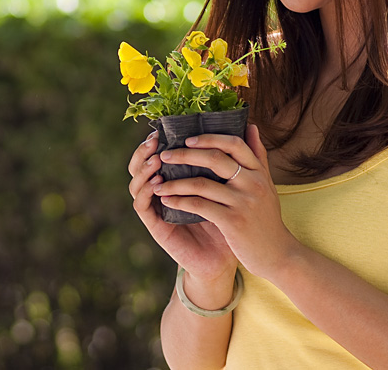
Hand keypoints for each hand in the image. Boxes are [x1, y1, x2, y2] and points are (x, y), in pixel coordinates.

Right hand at [128, 129, 237, 281]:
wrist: (224, 260)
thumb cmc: (228, 223)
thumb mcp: (231, 187)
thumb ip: (235, 159)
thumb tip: (251, 126)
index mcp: (174, 181)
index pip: (154, 155)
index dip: (154, 142)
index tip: (162, 129)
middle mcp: (162, 192)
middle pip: (140, 166)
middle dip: (143, 151)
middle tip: (154, 140)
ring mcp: (157, 209)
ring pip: (136, 183)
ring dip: (142, 169)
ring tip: (155, 159)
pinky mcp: (156, 226)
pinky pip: (143, 206)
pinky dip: (145, 193)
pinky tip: (156, 184)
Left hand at [150, 124, 300, 280]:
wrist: (279, 255)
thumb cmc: (267, 218)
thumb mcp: (267, 184)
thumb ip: (258, 156)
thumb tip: (251, 125)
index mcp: (259, 171)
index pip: (234, 143)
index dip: (209, 138)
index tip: (188, 139)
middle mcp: (253, 183)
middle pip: (215, 158)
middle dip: (185, 155)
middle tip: (165, 156)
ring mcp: (243, 202)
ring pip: (202, 183)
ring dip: (175, 183)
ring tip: (157, 184)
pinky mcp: (233, 222)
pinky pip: (200, 206)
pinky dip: (180, 202)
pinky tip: (167, 202)